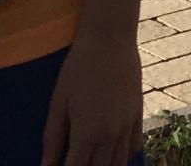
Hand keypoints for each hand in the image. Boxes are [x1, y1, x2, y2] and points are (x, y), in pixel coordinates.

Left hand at [42, 30, 143, 165]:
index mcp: (87, 134)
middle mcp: (110, 136)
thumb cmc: (78, 67)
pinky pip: (133, 147)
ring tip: (92, 161)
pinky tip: (112, 153)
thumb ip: (52, 138)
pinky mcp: (138, 114)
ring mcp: (127, 126)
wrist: (110, 37)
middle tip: (75, 161)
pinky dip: (123, 156)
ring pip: (119, 165)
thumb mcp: (59, 102)